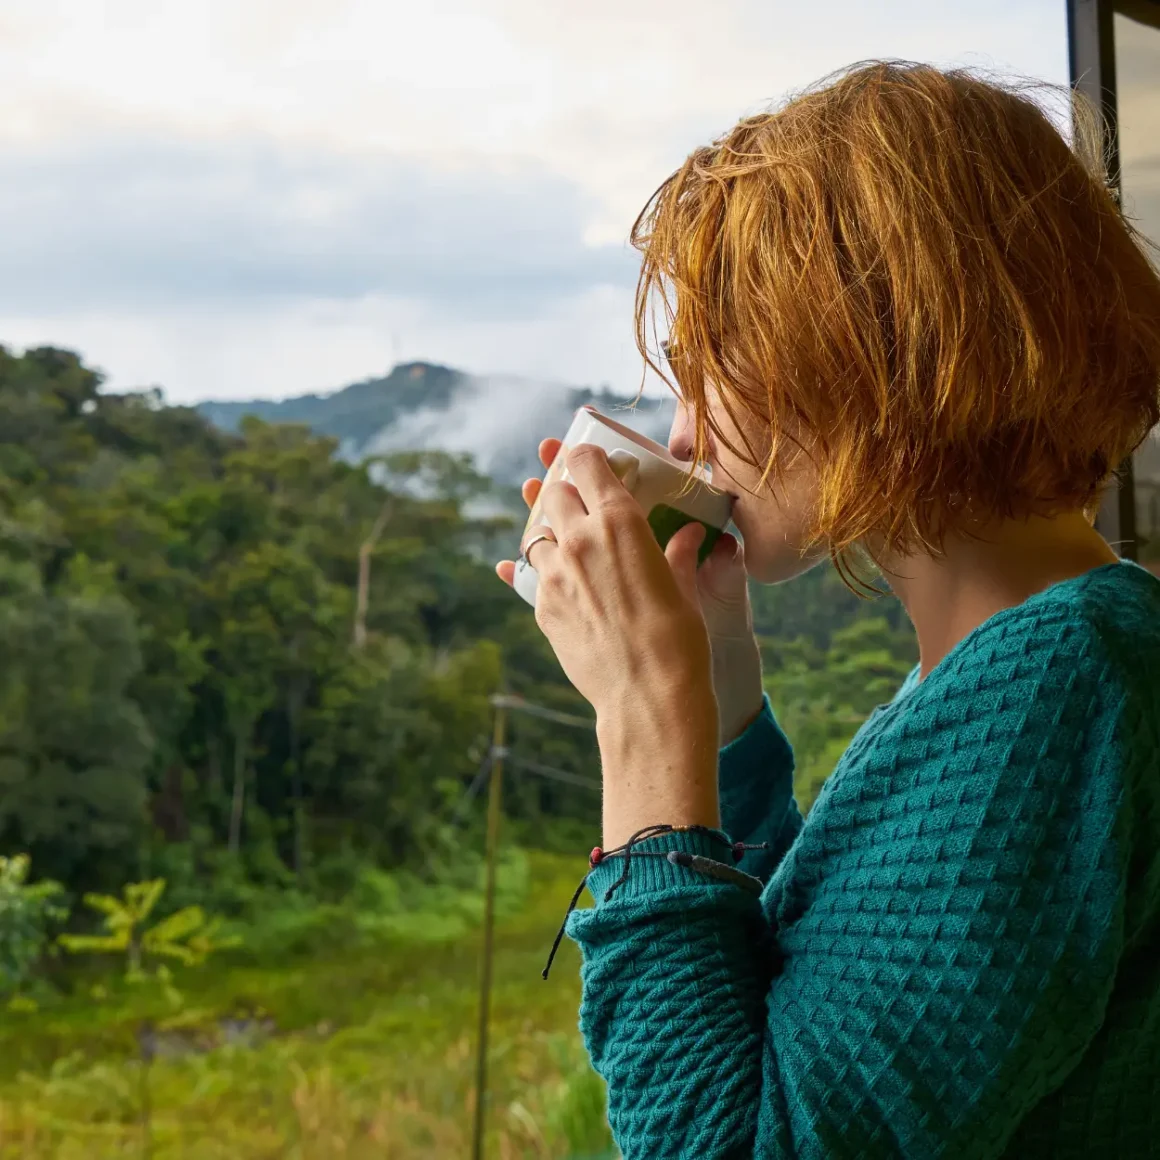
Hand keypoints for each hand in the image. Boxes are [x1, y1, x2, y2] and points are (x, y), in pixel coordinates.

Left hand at [500, 439, 763, 745]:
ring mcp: (554, 574)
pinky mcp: (541, 608)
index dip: (586, 457)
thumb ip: (677, 554)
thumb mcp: (684, 588)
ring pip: (537, 535)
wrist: (647, 697)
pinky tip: (561, 583)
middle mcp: (579, 539)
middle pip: (553, 493)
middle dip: (565, 493)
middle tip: (582, 505)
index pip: (586, 463)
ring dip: (552, 535)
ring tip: (571, 549)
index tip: (592, 461)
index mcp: (619, 521)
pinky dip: (545, 574)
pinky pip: (533, 578)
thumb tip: (687, 535)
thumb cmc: (679, 640)